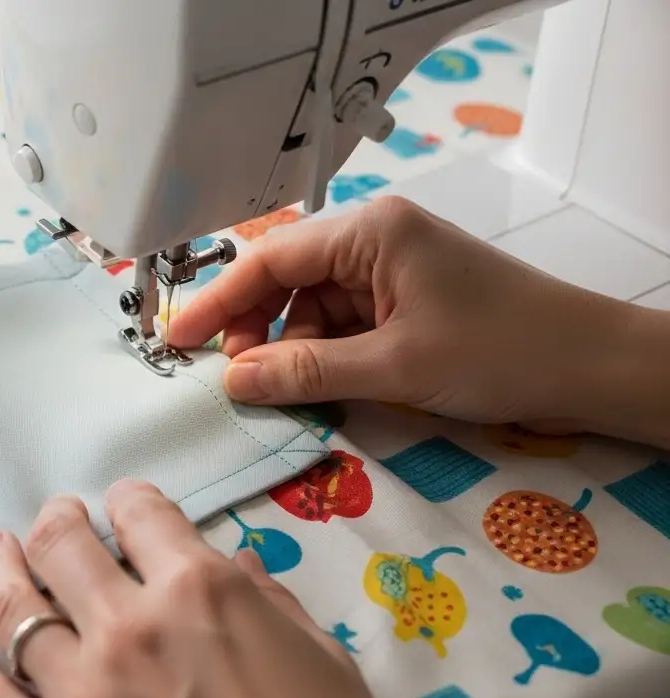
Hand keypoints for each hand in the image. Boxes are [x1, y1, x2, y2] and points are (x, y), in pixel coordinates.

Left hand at [0, 480, 404, 697]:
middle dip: (59, 522)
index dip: (132, 502)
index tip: (126, 505)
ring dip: (2, 570)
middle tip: (58, 518)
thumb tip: (238, 571)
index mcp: (203, 594)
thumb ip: (270, 609)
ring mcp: (82, 696)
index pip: (145, 516)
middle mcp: (130, 630)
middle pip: (66, 549)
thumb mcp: (325, 669)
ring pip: (15, 610)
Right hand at [168, 197, 669, 448]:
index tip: (177, 342)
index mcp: (369, 232)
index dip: (217, 302)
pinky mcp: (405, 301)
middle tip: (236, 382)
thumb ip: (306, 373)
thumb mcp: (394, 367)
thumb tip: (233, 382)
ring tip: (279, 393)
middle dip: (255, 331)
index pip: (269, 259)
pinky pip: (342, 325)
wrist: (591, 366)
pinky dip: (323, 357)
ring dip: (290, 350)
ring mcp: (391, 270)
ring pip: (311, 309)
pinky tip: (315, 388)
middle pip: (286, 282)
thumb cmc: (499, 350)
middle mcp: (374, 240)